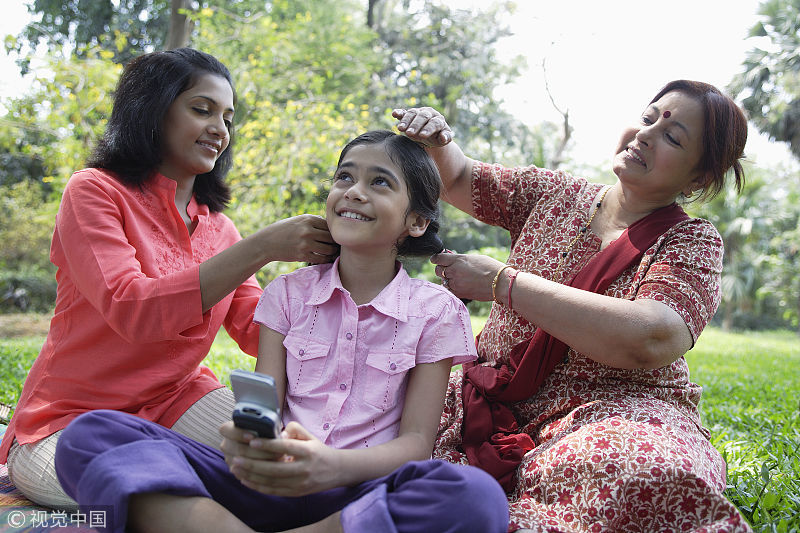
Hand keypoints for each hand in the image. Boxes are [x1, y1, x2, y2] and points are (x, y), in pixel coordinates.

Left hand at [225, 421, 342, 496]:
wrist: (336, 471)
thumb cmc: (318, 450)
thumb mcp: (310, 436)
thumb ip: (294, 429)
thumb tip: (277, 432)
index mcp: (308, 452)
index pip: (286, 448)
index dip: (268, 445)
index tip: (252, 441)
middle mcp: (304, 469)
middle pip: (275, 469)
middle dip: (253, 465)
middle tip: (237, 459)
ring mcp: (300, 483)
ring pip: (271, 482)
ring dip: (251, 476)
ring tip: (236, 469)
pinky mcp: (296, 493)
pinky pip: (274, 491)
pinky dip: (258, 487)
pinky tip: (245, 480)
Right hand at [261, 214, 337, 263]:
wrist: (266, 243)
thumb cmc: (284, 230)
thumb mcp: (298, 220)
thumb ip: (313, 221)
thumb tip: (331, 225)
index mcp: (308, 219)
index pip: (329, 225)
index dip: (334, 232)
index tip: (335, 236)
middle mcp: (307, 230)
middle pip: (331, 237)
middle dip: (335, 242)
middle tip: (338, 246)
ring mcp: (305, 244)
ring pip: (328, 249)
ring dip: (333, 252)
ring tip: (333, 253)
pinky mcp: (302, 255)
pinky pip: (321, 259)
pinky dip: (326, 260)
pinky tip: (326, 259)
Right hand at [392, 107, 452, 146]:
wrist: (430, 134)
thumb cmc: (437, 137)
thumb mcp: (443, 140)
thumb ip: (445, 138)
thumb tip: (443, 137)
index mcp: (439, 119)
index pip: (435, 123)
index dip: (429, 128)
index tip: (423, 136)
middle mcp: (429, 113)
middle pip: (423, 116)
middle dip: (416, 125)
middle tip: (410, 133)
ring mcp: (419, 112)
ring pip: (413, 113)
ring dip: (406, 120)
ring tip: (400, 129)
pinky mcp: (410, 114)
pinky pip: (404, 112)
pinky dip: (399, 112)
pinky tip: (394, 114)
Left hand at [431, 252, 505, 301]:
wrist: (500, 283)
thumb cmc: (490, 268)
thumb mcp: (474, 258)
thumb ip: (460, 259)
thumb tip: (451, 258)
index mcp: (458, 259)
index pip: (438, 258)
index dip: (436, 259)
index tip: (436, 260)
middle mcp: (454, 271)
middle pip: (438, 270)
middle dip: (442, 269)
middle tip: (449, 269)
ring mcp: (456, 283)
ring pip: (443, 281)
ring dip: (448, 279)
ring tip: (459, 279)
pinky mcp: (459, 293)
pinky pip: (449, 290)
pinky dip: (452, 288)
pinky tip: (460, 286)